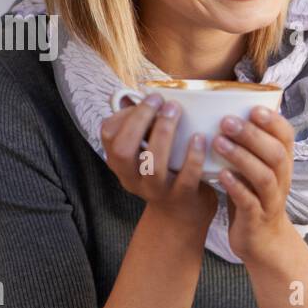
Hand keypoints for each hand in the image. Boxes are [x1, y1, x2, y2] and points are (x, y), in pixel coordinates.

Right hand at [100, 93, 216, 231]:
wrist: (182, 215)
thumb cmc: (166, 172)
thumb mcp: (148, 150)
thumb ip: (143, 127)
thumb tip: (140, 93)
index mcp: (120, 163)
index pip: (108, 135)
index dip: (125, 114)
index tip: (148, 100)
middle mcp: (132, 178)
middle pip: (123, 149)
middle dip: (140, 120)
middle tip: (160, 101)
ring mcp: (156, 191)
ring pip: (152, 164)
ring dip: (164, 133)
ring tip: (176, 111)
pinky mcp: (181, 198)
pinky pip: (186, 177)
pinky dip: (193, 155)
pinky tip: (200, 137)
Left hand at [213, 106, 295, 262]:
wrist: (264, 243)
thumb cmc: (254, 198)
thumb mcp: (257, 169)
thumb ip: (250, 147)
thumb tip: (226, 111)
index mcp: (282, 164)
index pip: (287, 137)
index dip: (273, 121)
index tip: (253, 108)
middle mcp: (281, 180)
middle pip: (275, 153)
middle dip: (252, 135)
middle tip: (226, 121)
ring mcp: (270, 200)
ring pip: (264, 176)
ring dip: (242, 157)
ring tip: (218, 143)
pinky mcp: (256, 218)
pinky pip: (249, 201)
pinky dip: (236, 187)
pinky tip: (220, 175)